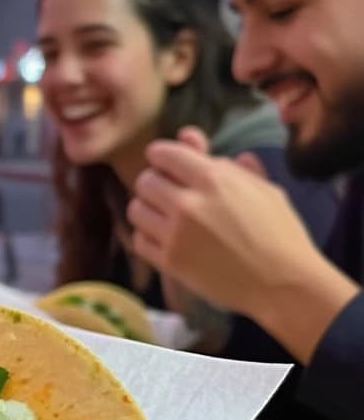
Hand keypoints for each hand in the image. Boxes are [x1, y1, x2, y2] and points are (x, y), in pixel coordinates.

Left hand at [127, 139, 356, 361]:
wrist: (282, 283)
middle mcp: (187, 203)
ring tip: (164, 215)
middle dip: (155, 183)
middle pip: (145, 181)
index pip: (164, 154)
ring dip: (147, 209)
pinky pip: (139, 240)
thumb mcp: (262, 189)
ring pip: (136, 209)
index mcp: (212, 178)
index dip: (161, 156)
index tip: (165, 164)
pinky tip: (164, 238)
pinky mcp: (169, 261)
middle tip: (168, 192)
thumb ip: (223, 163)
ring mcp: (175, 234)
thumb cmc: (279, 232)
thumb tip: (190, 136)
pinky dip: (147, 236)